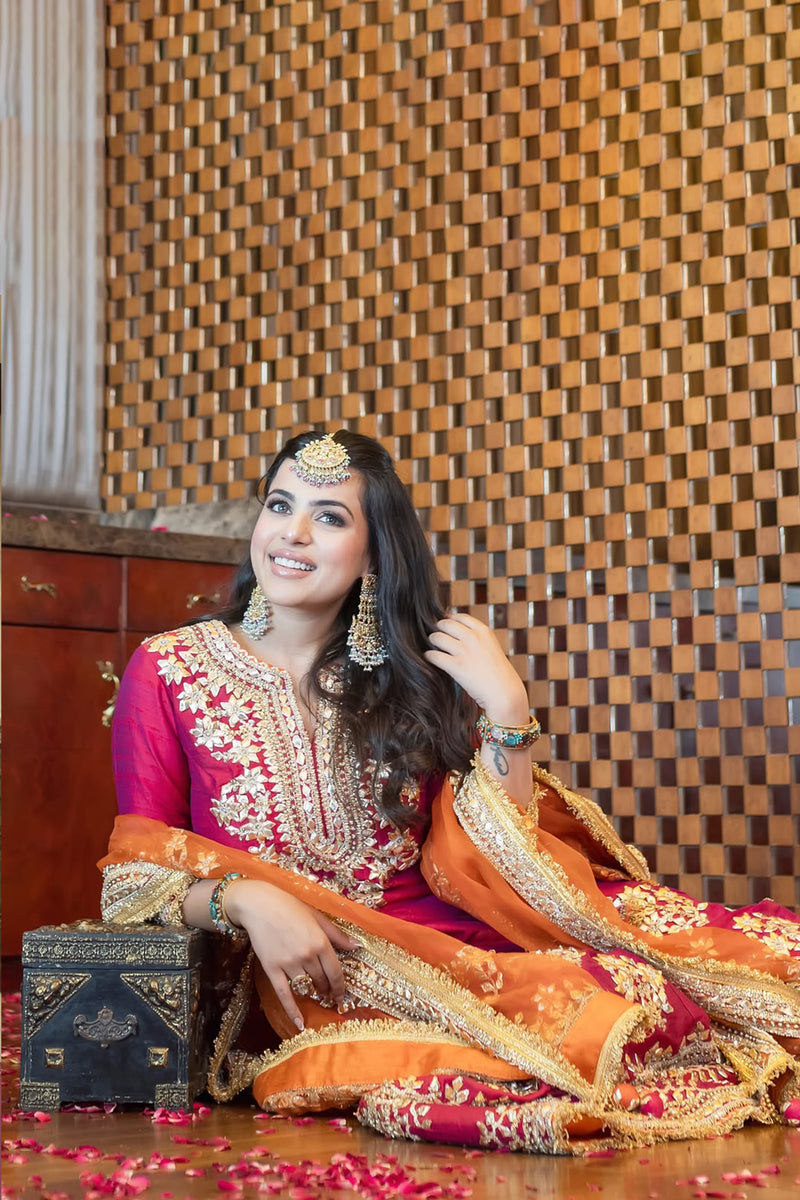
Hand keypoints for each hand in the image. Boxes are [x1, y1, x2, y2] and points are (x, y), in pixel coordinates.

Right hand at [224, 878, 358, 1033]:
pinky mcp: (272, 968)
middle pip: (322, 981)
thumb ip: (337, 935)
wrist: (259, 905)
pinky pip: (284, 994)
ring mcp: (289, 963)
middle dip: (326, 989)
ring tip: (315, 994)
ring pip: (306, 987)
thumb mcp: (317, 917)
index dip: (340, 987)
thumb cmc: (290, 907)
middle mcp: (307, 954)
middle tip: (327, 992)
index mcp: (320, 941)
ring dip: (312, 993)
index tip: (342, 996)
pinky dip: (292, 1011)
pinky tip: (299, 1024)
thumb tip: (357, 946)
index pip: (336, 972)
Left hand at [423, 612, 528, 721]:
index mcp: (484, 631)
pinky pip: (434, 656)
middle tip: (435, 636)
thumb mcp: (491, 647)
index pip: (459, 616)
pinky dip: (429, 656)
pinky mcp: (456, 667)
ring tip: (432, 647)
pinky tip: (430, 659)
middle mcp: (473, 638)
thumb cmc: (498, 673)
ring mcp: (464, 651)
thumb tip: (454, 630)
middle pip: (445, 624)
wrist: (504, 693)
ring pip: (437, 638)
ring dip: (432, 642)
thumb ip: (477, 638)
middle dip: (438, 629)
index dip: (449, 620)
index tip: (444, 625)